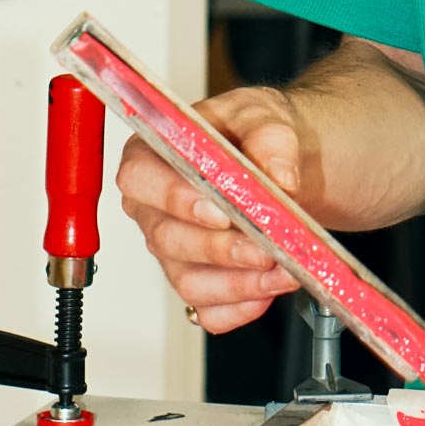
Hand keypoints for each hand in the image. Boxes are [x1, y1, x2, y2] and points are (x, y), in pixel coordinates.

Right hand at [116, 86, 302, 333]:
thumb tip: (279, 176)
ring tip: (284, 270)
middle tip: (265, 247)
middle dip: (221, 249)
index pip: (140, 180)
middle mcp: (155, 209)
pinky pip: (208, 311)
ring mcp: (173, 251)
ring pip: (189, 282)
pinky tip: (270, 290)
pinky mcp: (197, 281)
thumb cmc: (254, 133)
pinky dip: (241, 307)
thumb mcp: (264, 115)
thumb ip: (270, 139)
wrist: (279, 161)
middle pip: (169, 240)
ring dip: (239, 283)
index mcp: (152, 157)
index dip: (175, 200)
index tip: (219, 211)